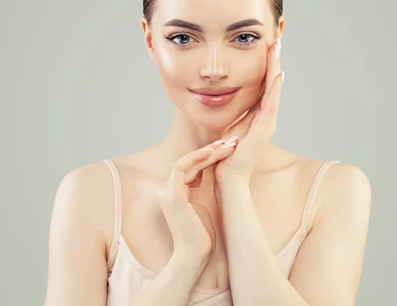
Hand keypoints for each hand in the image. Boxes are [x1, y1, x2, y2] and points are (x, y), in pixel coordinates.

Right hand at [155, 138, 238, 267]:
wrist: (193, 256)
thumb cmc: (201, 235)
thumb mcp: (204, 204)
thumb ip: (203, 187)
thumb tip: (216, 169)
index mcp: (175, 192)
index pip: (191, 167)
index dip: (209, 155)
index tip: (227, 148)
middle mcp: (167, 190)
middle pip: (189, 161)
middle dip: (210, 149)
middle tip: (230, 141)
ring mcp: (167, 192)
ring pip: (186, 161)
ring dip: (207, 152)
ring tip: (226, 145)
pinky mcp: (171, 196)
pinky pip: (181, 168)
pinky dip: (196, 158)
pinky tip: (213, 153)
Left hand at [215, 37, 283, 182]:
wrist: (229, 177)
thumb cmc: (226, 156)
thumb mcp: (229, 128)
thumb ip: (234, 115)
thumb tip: (224, 100)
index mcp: (257, 115)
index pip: (264, 85)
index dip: (266, 65)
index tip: (266, 46)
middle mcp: (266, 117)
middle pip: (272, 83)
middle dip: (274, 60)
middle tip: (276, 39)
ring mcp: (267, 123)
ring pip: (274, 89)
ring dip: (276, 68)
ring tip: (277, 50)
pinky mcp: (264, 130)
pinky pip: (271, 105)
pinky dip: (275, 89)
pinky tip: (278, 74)